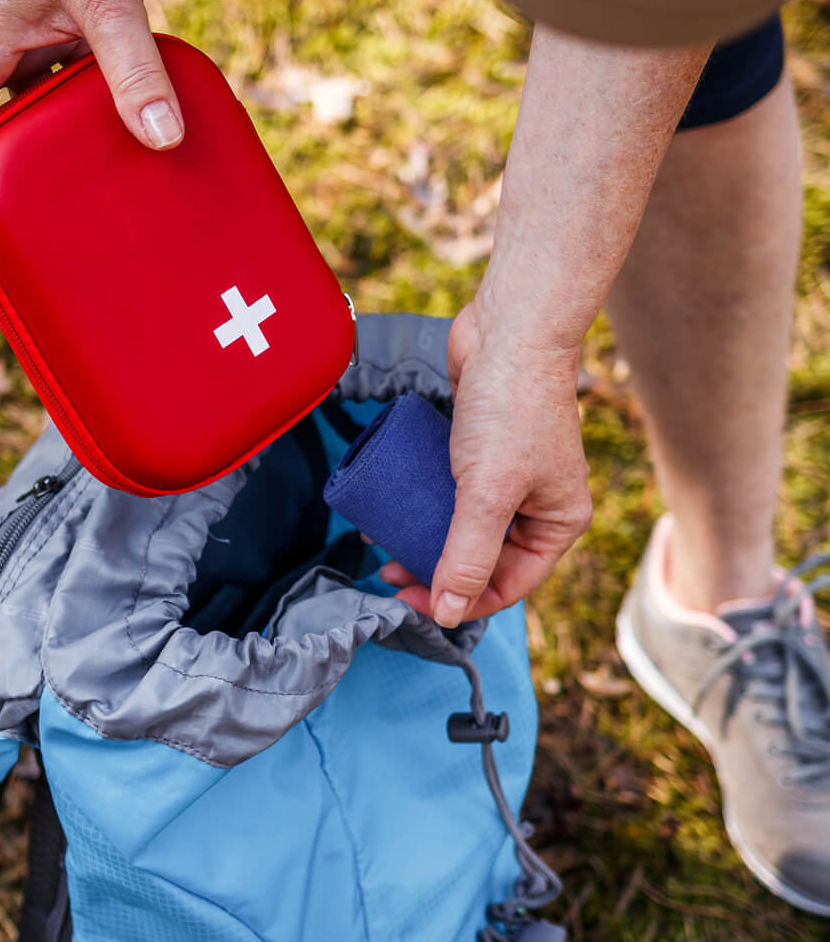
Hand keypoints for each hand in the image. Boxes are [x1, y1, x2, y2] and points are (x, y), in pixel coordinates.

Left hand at [381, 299, 592, 625]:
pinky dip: (421, 503)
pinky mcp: (478, 452)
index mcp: (557, 523)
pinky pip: (448, 492)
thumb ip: (468, 553)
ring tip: (383, 544)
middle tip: (390, 574)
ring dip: (424, 539)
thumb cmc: (512, 407)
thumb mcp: (489, 491)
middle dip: (436, 571)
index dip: (459, 600)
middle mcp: (536, 505)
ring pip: (461, 527)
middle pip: (483, 559)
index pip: (507, 584)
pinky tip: (391, 507)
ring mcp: (507, 477)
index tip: (410, 603)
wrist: (508, 329)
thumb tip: (450, 612)